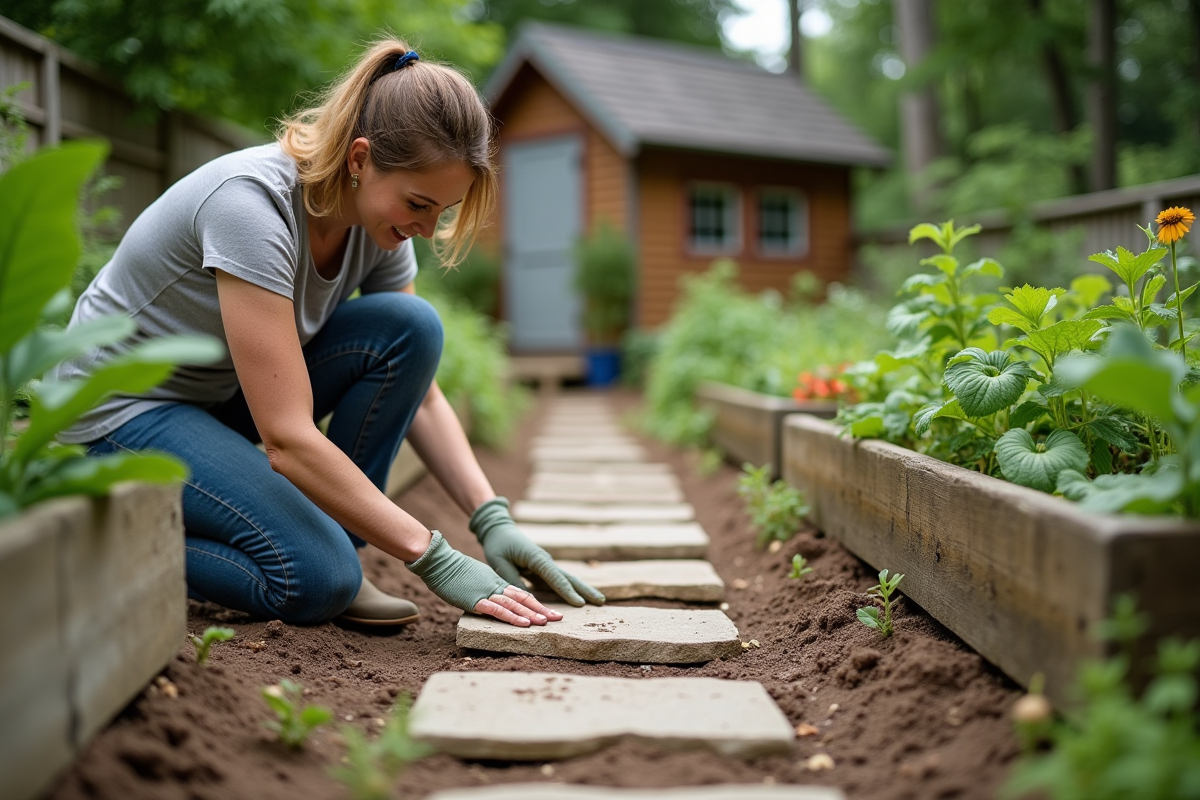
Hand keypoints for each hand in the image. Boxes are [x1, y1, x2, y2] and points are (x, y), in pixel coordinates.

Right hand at [405, 531, 553, 625]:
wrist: (439, 561)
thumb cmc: (452, 570)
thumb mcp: (475, 577)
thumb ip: (485, 586)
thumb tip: (492, 598)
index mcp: (495, 580)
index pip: (520, 593)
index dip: (535, 602)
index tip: (548, 611)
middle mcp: (495, 586)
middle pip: (523, 598)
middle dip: (541, 609)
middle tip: (557, 618)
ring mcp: (487, 592)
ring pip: (514, 604)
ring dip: (531, 614)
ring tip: (546, 623)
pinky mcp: (476, 600)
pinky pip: (497, 610)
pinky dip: (512, 617)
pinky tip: (524, 623)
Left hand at [469, 497, 605, 606]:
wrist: (498, 529)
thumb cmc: (498, 545)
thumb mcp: (500, 564)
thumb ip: (513, 581)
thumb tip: (526, 599)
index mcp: (536, 558)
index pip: (555, 577)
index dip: (567, 592)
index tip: (580, 604)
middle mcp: (545, 560)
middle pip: (569, 577)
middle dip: (585, 590)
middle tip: (601, 602)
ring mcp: (546, 564)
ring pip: (567, 579)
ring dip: (582, 590)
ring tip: (598, 601)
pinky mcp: (542, 568)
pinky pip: (558, 581)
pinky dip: (570, 589)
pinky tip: (578, 598)